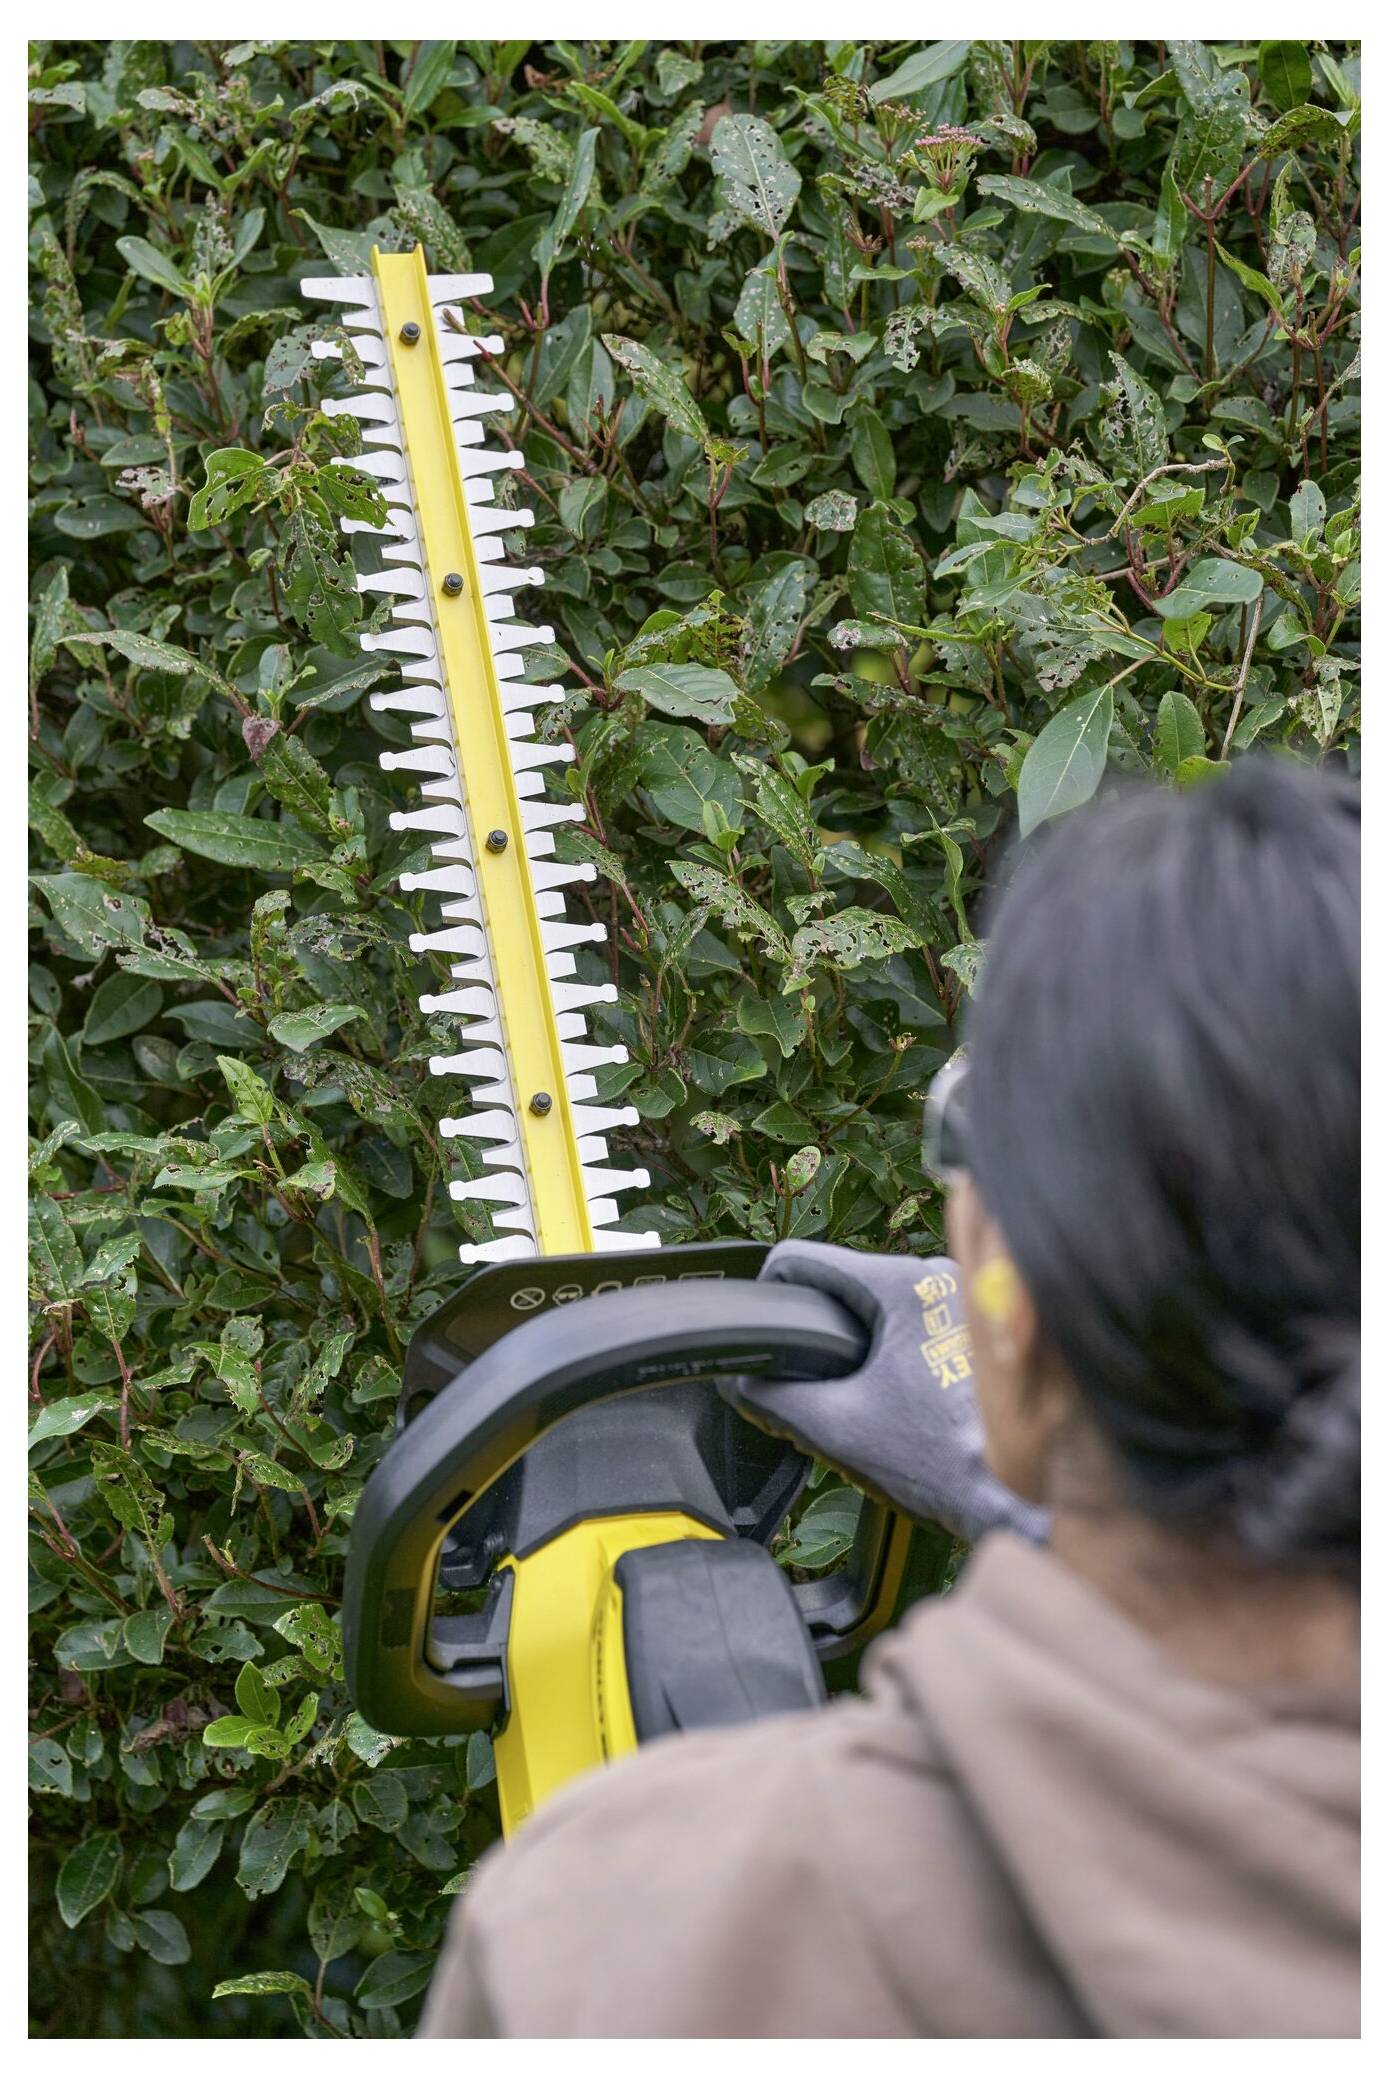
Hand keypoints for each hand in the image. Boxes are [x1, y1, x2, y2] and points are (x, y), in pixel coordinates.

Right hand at [719, 1240, 1049, 1546]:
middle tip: (829, 1382)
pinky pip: (924, 1318)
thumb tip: (745, 1381)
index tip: (768, 1322)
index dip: (772, 1291)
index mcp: (901, 1284)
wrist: (1022, 1496)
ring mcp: (968, 1296)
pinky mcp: (986, 1322)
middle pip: (849, 1284)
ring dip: (871, 1341)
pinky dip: (906, 1348)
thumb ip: (778, 1397)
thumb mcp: (841, 1429)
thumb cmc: (947, 1460)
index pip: (806, 1259)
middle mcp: (939, 1275)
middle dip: (828, 1330)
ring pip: (889, 1301)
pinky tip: (913, 1396)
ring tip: (876, 1396)